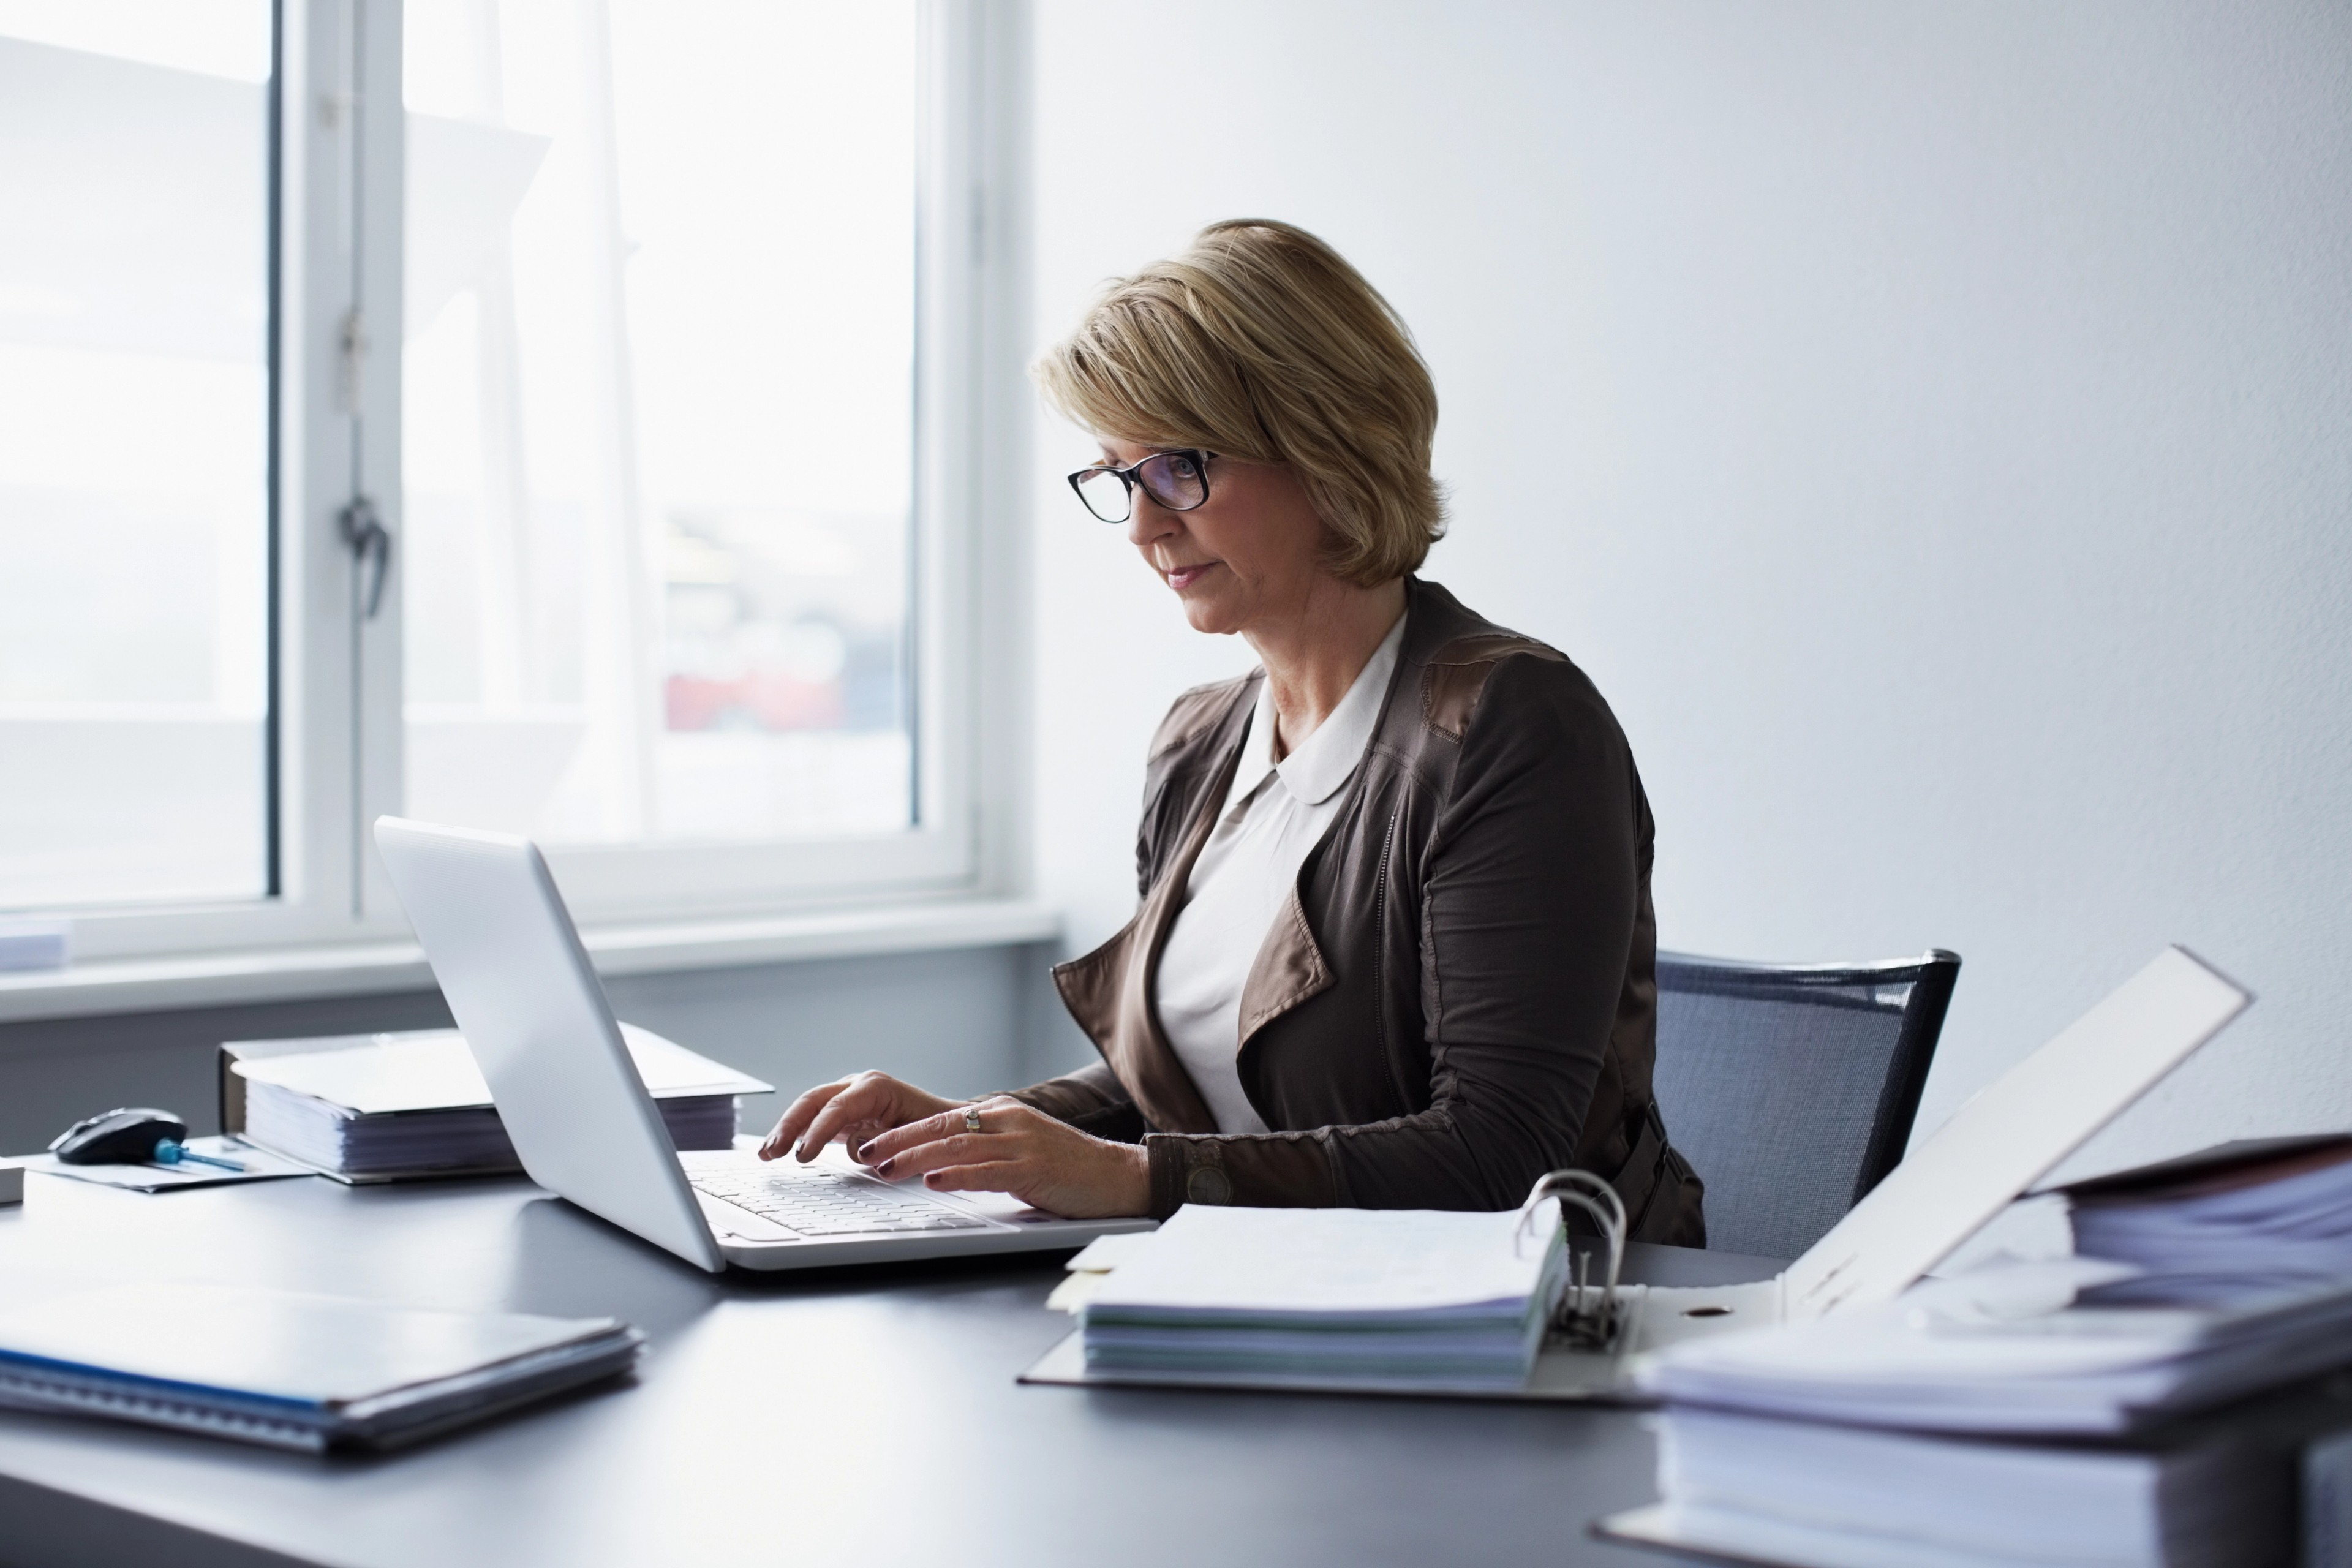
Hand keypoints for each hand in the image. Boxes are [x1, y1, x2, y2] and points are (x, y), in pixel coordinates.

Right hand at [758, 1071, 960, 1164]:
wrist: (946, 1123)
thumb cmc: (936, 1129)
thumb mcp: (916, 1136)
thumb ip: (887, 1141)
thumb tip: (861, 1150)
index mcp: (876, 1088)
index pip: (838, 1108)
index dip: (817, 1132)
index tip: (803, 1155)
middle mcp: (858, 1086)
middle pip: (814, 1102)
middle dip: (790, 1126)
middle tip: (773, 1153)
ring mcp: (849, 1097)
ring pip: (809, 1108)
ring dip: (786, 1130)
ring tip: (765, 1153)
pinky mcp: (845, 1113)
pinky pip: (814, 1119)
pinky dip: (796, 1133)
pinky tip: (777, 1149)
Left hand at [855, 1096, 1150, 1218]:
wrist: (1118, 1176)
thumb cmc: (1069, 1169)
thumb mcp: (1023, 1150)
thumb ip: (986, 1152)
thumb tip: (939, 1166)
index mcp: (1004, 1113)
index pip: (943, 1118)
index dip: (904, 1131)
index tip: (874, 1143)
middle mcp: (1010, 1121)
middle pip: (943, 1127)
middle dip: (899, 1141)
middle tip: (867, 1153)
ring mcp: (1023, 1144)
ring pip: (957, 1146)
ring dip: (916, 1159)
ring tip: (886, 1169)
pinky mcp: (1035, 1169)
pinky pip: (987, 1170)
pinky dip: (956, 1175)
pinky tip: (934, 1181)